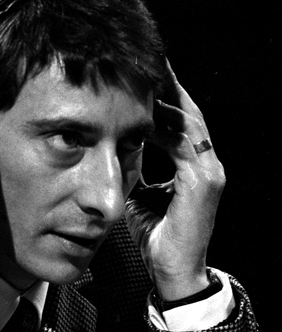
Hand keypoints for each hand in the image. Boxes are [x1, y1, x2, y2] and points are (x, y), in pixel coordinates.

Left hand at [126, 61, 225, 300]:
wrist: (172, 270)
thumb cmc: (157, 233)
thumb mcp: (143, 195)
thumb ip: (138, 169)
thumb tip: (122, 148)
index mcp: (192, 165)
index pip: (179, 121)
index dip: (163, 97)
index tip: (140, 76)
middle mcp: (205, 163)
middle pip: (187, 112)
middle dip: (168, 85)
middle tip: (146, 60)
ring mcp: (208, 172)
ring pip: (189, 122)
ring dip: (168, 97)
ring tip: (147, 73)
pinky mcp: (203, 184)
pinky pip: (184, 144)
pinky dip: (166, 125)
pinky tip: (146, 110)